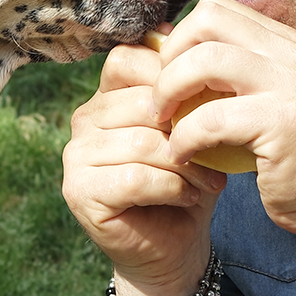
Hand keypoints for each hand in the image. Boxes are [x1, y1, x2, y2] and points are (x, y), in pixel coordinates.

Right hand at [62, 40, 226, 295]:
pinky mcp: (79, 191)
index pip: (129, 59)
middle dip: (188, 126)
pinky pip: (133, 178)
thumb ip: (186, 90)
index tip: (209, 105)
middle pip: (139, 101)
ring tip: (209, 179)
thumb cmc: (187, 180)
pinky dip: (171, 187)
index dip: (173, 78)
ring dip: (185, 163)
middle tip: (219, 152)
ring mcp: (75, 155)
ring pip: (140, 141)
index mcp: (107, 94)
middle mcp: (84, 119)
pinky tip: (188, 197)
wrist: (175, 246)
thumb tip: (200, 49)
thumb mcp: (193, 128)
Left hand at [152, 0, 295, 251]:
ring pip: (204, 62)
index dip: (177, 39)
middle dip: (168, 60)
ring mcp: (290, 83)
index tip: (164, 76)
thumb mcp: (255, 98)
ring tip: (164, 124)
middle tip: (158, 99)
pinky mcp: (283, 122)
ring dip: (169, 93)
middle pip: (205, 22)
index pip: (212, 9)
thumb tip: (159, 45)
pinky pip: (211, 117)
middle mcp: (290, 51)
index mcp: (281, 40)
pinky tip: (182, 155)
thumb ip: (221, 71)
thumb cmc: (280, 152)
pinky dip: (184, 137)